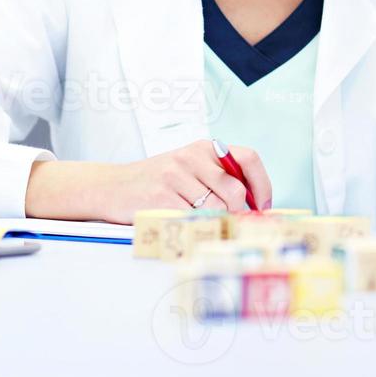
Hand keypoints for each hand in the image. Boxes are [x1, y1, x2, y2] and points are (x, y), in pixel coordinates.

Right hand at [26, 140, 272, 223]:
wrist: (112, 187)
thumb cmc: (156, 182)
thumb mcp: (189, 169)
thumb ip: (218, 179)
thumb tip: (254, 205)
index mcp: (204, 148)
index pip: (247, 158)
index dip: (262, 183)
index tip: (263, 205)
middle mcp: (192, 157)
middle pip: (234, 191)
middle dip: (237, 213)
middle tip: (231, 223)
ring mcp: (175, 176)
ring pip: (215, 208)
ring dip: (214, 222)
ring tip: (202, 223)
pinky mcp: (161, 197)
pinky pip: (191, 220)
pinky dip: (194, 228)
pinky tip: (185, 226)